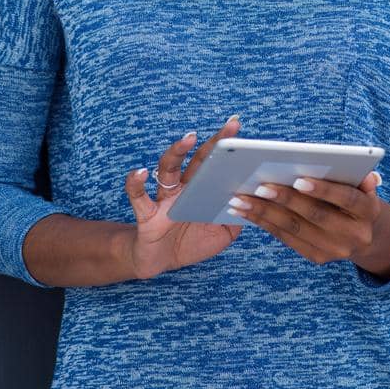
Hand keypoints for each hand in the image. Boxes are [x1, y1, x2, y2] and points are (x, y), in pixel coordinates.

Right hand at [122, 115, 245, 279]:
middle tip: (231, 126)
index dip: (226, 148)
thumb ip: (236, 220)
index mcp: (200, 190)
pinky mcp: (147, 214)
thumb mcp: (221, 235)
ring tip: (188, 139)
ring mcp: (164, 199)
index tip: (240, 129)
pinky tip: (140, 173)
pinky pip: (138, 196)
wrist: (157, 262)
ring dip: (177, 152)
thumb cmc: (189, 243)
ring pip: (167, 169)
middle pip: (196, 159)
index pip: (214, 163)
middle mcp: (182, 188)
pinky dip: (135, 183)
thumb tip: (253, 205)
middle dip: (213, 142)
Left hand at [223, 169, 387, 267]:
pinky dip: (264, 223)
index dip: (324, 190)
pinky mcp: (316, 256)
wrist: (364, 234)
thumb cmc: (357, 196)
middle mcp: (354, 236)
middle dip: (286, 200)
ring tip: (241, 199)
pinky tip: (245, 211)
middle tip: (260, 185)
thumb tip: (369, 176)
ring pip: (295, 229)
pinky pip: (286, 238)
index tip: (299, 179)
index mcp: (368, 213)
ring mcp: (334, 250)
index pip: (347, 199)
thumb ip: (363, 178)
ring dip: (265, 213)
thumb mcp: (365, 186)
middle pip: (316, 215)